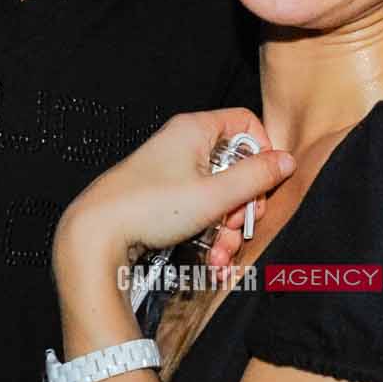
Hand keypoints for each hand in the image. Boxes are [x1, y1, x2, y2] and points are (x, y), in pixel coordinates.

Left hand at [52, 109, 294, 281]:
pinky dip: (209, 233)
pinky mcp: (165, 199)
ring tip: (220, 252)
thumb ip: (256, 177)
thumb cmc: (148, 207)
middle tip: (239, 223)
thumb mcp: (214, 195)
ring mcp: (173, 173)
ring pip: (220, 195)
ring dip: (227, 227)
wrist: (96, 235)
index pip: (245, 124)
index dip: (262, 152)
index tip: (264, 182)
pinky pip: (200, 210)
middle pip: (236, 166)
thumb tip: (285, 162)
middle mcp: (184, 146)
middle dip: (243, 203)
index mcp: (195, 130)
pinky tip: (210, 258)